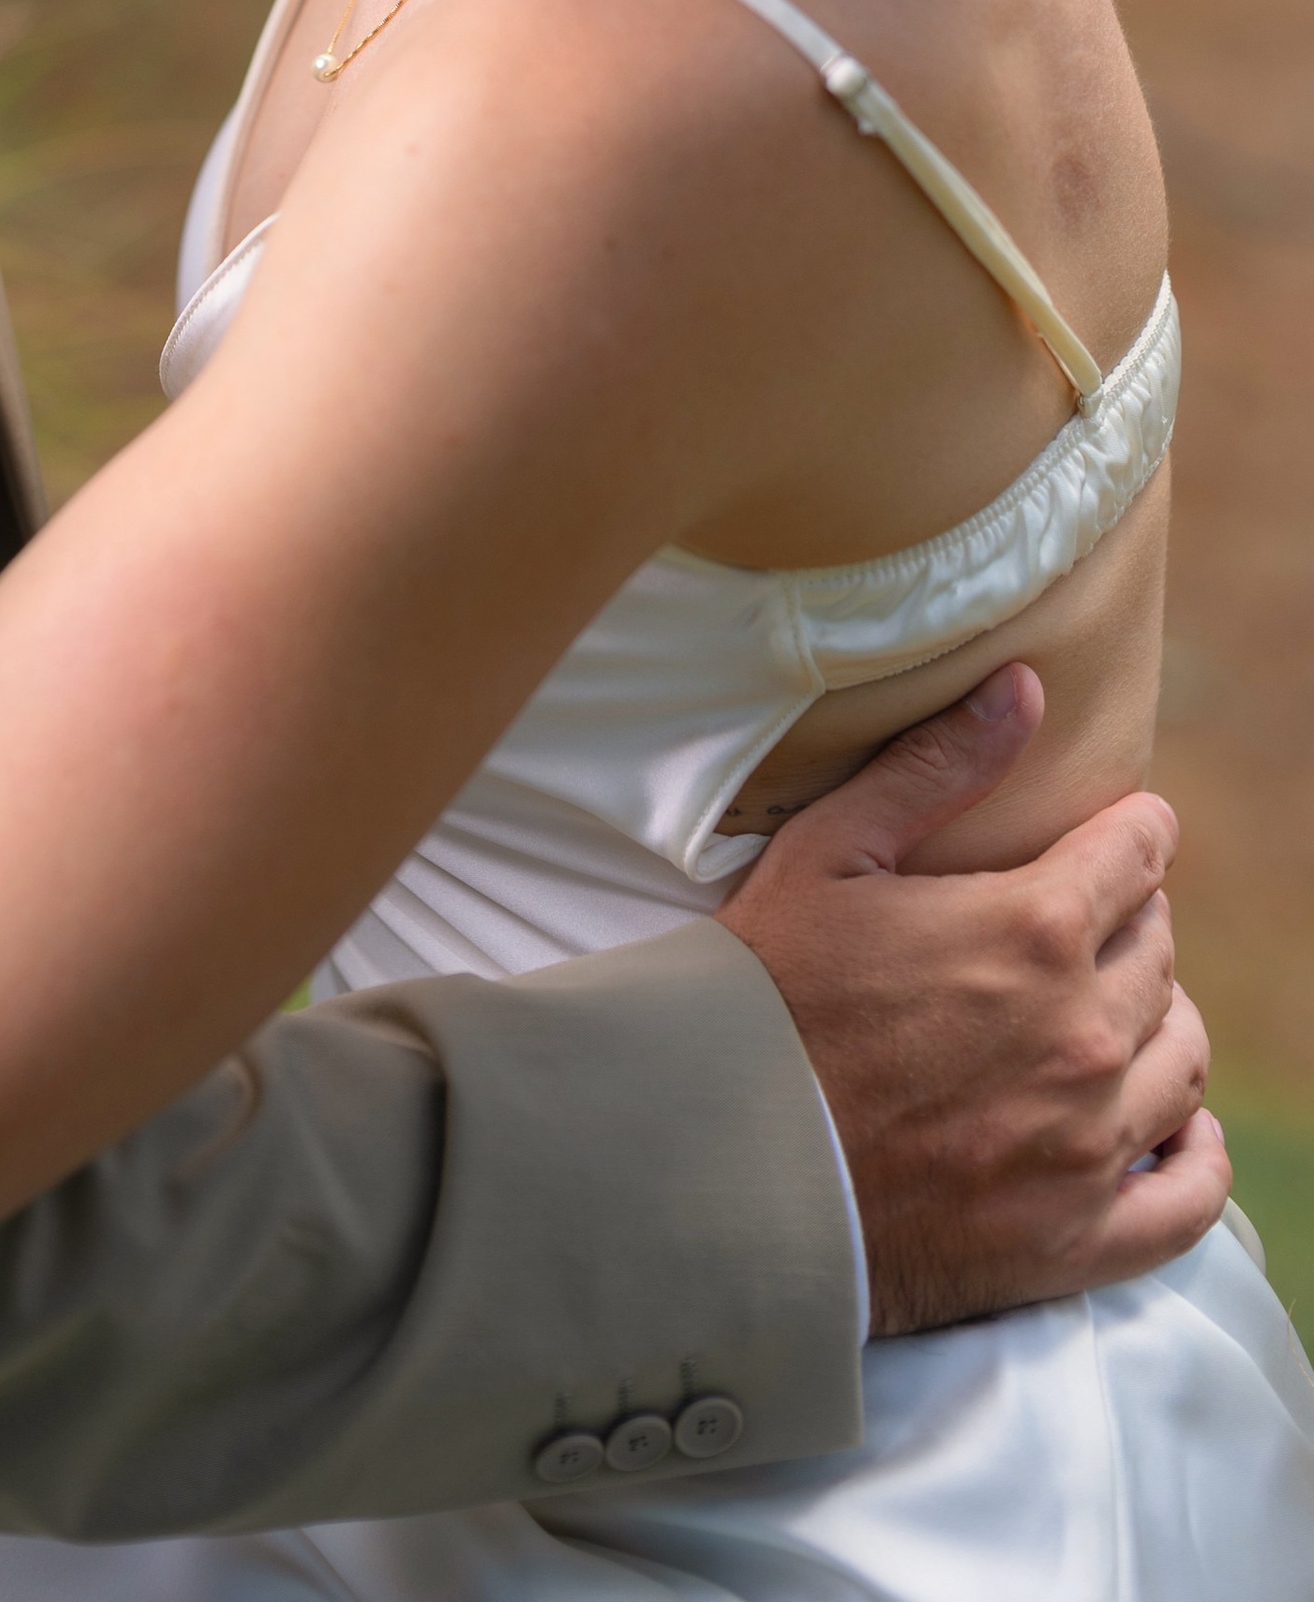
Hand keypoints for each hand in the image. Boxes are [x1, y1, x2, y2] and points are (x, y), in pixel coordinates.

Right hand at [720, 661, 1223, 1333]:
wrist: (725, 1158)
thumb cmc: (766, 991)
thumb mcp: (830, 851)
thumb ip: (937, 767)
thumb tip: (1025, 687)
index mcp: (1032, 928)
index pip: (1137, 855)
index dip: (1134, 833)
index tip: (1128, 831)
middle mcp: (1084, 1032)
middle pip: (1159, 954)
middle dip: (1133, 924)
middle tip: (1088, 924)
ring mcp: (1090, 1142)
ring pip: (1183, 1061)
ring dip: (1161, 1023)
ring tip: (1117, 1014)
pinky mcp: (1077, 1234)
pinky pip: (1187, 1199)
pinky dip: (1196, 1159)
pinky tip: (1175, 1132)